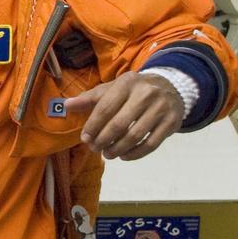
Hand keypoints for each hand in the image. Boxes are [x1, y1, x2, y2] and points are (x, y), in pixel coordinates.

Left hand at [63, 71, 183, 160]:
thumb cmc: (133, 91)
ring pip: (134, 136)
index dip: (93, 126)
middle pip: (119, 124)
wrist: (170, 88)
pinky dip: (135, 154)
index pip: (105, 108)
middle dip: (104, 140)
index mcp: (127, 83)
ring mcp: (160, 108)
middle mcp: (145, 93)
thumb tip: (66, 105)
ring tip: (108, 154)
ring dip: (117, 149)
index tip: (85, 139)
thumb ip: (90, 98)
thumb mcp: (113, 89)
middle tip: (96, 149)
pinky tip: (124, 156)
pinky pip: (150, 144)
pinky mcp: (171, 123)